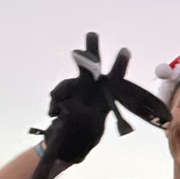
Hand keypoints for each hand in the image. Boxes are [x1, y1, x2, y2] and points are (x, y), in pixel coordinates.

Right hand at [42, 34, 111, 162]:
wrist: (68, 144)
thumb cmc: (85, 137)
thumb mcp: (91, 132)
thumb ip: (85, 120)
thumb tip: (72, 109)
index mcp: (107, 98)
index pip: (116, 80)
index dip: (119, 65)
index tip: (124, 50)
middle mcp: (93, 89)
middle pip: (92, 66)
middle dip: (91, 50)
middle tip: (92, 34)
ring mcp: (76, 91)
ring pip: (70, 81)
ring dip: (63, 90)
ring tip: (59, 109)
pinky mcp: (63, 96)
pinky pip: (58, 94)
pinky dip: (56, 102)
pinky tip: (55, 114)